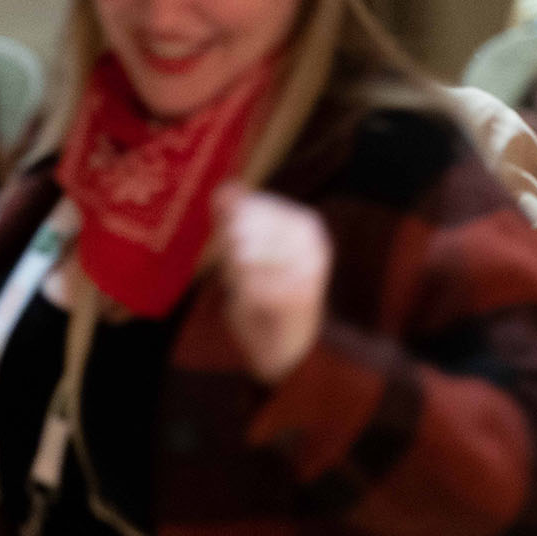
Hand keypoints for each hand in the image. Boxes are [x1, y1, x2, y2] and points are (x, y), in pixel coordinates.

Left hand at [212, 188, 331, 384]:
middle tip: (249, 275)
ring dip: (237, 277)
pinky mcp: (296, 296)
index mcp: (306, 225)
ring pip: (243, 256)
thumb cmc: (268, 292)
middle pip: (243, 230)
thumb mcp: (251, 246)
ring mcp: (307, 268)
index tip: (246, 249)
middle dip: (233, 254)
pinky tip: (256, 306)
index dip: (234, 228)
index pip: (251, 207)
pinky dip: (243, 299)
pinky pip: (247, 286)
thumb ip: (235, 216)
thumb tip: (224, 186)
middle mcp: (312, 242)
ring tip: (254, 289)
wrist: (291, 348)